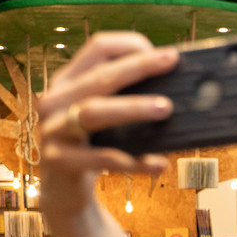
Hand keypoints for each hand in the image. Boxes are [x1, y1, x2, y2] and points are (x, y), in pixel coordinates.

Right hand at [38, 32, 177, 216]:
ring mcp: (54, 130)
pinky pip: (101, 159)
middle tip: (171, 64)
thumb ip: (129, 99)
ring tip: (166, 108)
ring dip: (132, 108)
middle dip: (138, 67)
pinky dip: (134, 162)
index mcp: (69, 81)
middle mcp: (56, 100)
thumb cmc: (95, 146)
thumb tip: (183, 91)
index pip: (97, 48)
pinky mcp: (59, 160)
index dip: (130, 46)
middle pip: (99, 77)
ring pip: (93, 112)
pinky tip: (160, 164)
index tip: (167, 55)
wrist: (63, 190)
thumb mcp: (107, 118)